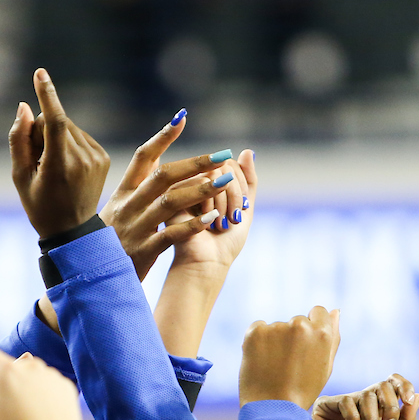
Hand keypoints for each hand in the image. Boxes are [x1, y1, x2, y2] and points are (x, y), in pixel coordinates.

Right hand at [8, 68, 110, 237]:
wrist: (73, 231)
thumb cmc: (39, 206)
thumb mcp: (19, 177)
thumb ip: (18, 139)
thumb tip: (24, 106)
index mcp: (59, 166)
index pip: (54, 121)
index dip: (46, 95)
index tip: (40, 73)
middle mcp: (82, 159)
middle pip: (56, 121)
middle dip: (41, 131)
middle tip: (36, 160)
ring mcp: (97, 158)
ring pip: (68, 127)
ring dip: (55, 138)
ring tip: (52, 168)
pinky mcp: (104, 157)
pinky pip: (80, 136)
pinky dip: (68, 144)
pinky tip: (66, 166)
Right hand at [100, 111, 244, 279]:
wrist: (88, 276)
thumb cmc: (107, 242)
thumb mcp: (116, 210)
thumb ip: (136, 187)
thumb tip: (157, 156)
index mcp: (122, 193)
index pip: (141, 158)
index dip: (161, 137)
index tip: (182, 118)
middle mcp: (127, 206)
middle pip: (162, 176)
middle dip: (194, 163)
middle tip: (222, 155)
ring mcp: (134, 228)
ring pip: (170, 201)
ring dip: (201, 190)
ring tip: (227, 182)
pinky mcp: (141, 251)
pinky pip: (170, 234)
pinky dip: (192, 225)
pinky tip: (212, 218)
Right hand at [167, 149, 257, 271]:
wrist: (207, 268)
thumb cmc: (224, 242)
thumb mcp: (244, 208)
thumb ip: (248, 180)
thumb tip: (248, 151)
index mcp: (207, 184)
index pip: (227, 164)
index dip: (241, 183)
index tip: (244, 207)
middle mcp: (191, 185)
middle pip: (219, 167)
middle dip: (235, 194)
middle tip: (234, 218)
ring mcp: (179, 193)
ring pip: (209, 177)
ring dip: (224, 204)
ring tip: (223, 224)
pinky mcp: (169, 207)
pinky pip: (195, 191)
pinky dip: (210, 211)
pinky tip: (212, 226)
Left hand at [239, 308, 340, 408]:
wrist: (271, 407)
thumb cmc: (302, 390)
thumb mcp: (325, 366)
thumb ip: (333, 337)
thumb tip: (335, 310)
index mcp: (322, 333)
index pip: (318, 311)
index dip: (312, 327)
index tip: (304, 345)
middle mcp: (300, 326)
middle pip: (297, 322)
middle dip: (293, 337)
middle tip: (289, 364)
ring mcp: (276, 327)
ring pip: (277, 328)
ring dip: (275, 341)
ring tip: (274, 367)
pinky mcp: (256, 331)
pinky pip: (259, 329)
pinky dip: (258, 341)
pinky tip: (261, 361)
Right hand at [314, 375, 418, 419]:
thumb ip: (407, 418)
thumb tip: (418, 395)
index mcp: (382, 402)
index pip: (394, 381)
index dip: (404, 385)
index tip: (408, 401)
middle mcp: (367, 397)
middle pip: (384, 385)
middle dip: (390, 407)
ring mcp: (349, 399)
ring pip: (367, 396)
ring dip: (372, 419)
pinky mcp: (329, 403)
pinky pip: (348, 403)